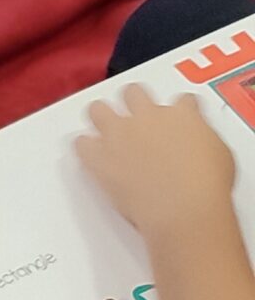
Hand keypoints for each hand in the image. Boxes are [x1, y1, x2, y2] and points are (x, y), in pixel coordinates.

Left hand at [76, 85, 236, 245]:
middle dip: (133, 101)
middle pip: (133, 93)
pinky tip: (90, 154)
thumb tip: (196, 143)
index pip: (181, 100)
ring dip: (101, 117)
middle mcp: (147, 118)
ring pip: (98, 109)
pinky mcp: (99, 157)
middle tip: (133, 115)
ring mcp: (120, 135)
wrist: (183, 207)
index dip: (179, 108)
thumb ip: (200, 138)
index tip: (176, 116)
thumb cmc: (205, 185)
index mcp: (181, 114)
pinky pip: (81, 143)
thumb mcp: (218, 153)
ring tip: (104, 128)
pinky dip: (85, 148)